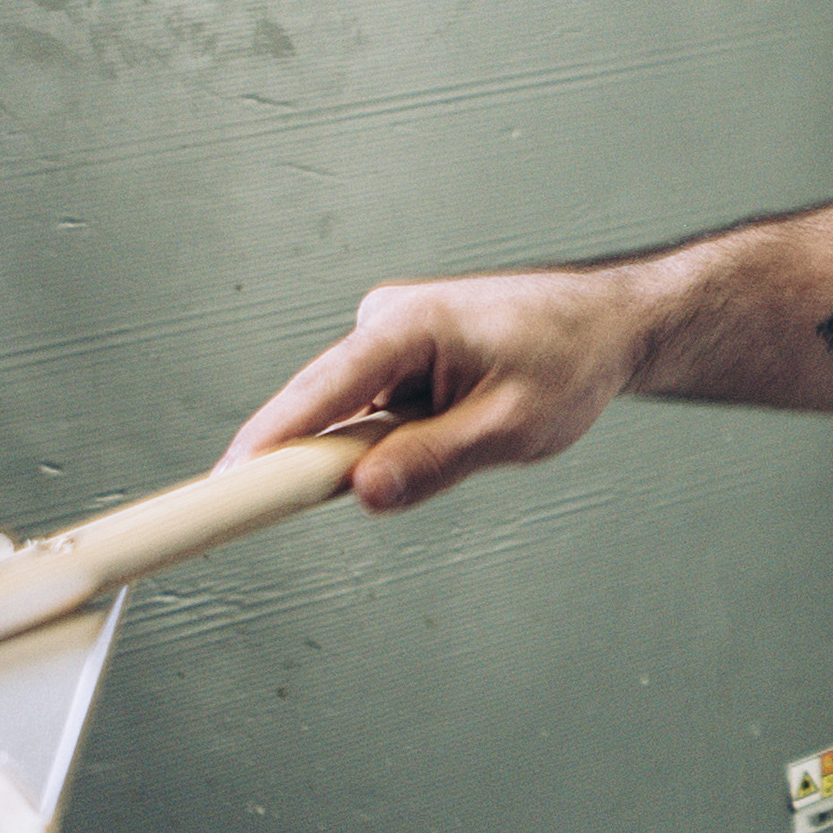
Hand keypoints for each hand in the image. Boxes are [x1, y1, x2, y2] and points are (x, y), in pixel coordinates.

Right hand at [229, 265, 659, 511]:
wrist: (607, 325)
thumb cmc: (570, 359)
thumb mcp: (513, 427)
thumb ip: (436, 461)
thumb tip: (364, 491)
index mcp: (408, 323)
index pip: (321, 390)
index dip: (269, 440)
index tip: (225, 482)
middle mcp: (385, 319)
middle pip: (321, 404)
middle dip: (316, 460)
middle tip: (285, 513)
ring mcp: (389, 336)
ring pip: (349, 415)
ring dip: (376, 451)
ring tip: (456, 445)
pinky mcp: (398, 357)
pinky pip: (372, 412)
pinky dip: (388, 440)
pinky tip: (447, 438)